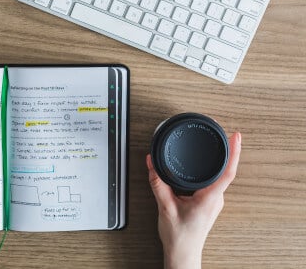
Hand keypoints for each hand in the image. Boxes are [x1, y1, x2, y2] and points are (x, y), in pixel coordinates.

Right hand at [146, 132, 241, 268]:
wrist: (182, 253)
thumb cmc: (179, 236)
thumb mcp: (165, 207)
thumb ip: (158, 183)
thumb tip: (151, 163)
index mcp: (209, 198)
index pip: (226, 172)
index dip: (234, 153)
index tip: (236, 137)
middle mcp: (215, 198)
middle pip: (225, 170)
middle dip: (228, 150)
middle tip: (226, 133)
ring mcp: (213, 200)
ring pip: (218, 176)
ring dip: (220, 160)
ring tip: (220, 144)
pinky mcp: (208, 202)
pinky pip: (212, 182)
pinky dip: (211, 170)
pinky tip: (208, 164)